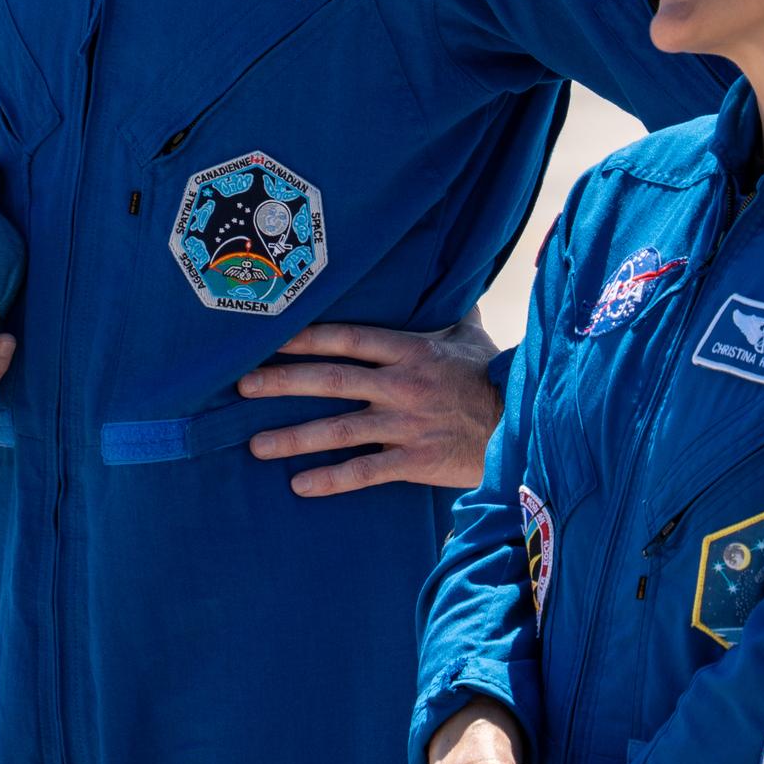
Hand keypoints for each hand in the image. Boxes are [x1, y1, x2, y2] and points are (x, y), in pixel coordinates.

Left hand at [238, 308, 501, 496]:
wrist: (522, 425)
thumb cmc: (492, 377)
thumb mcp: (470, 336)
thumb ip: (448, 310)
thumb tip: (446, 277)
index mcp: (410, 350)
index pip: (348, 337)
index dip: (306, 336)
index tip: (268, 337)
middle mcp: (402, 385)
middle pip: (331, 380)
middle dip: (282, 383)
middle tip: (241, 388)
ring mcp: (406, 424)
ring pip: (339, 429)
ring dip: (294, 437)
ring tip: (256, 445)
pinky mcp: (414, 461)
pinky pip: (364, 471)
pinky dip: (331, 480)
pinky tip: (300, 486)